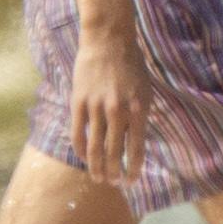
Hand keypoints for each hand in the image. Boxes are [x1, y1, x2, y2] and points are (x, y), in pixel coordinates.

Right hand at [69, 24, 154, 189]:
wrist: (108, 41)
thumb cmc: (131, 65)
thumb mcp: (144, 91)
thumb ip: (140, 117)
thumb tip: (135, 144)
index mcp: (138, 109)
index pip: (136, 149)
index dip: (133, 169)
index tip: (131, 182)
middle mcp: (118, 111)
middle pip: (114, 152)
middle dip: (114, 173)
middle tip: (113, 183)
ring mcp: (97, 107)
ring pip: (95, 147)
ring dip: (97, 167)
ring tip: (99, 178)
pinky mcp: (79, 102)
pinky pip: (78, 133)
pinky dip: (81, 150)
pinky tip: (85, 158)